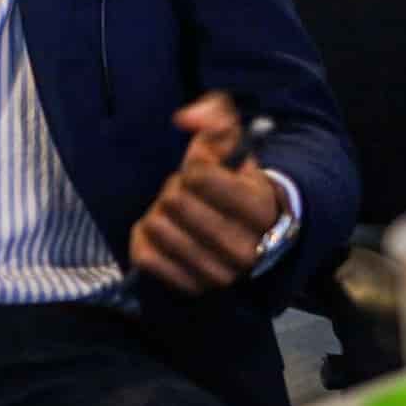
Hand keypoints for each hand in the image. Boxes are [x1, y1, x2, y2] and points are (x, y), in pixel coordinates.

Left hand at [128, 91, 285, 294]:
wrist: (251, 234)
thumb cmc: (235, 183)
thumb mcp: (234, 144)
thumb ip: (214, 118)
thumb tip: (186, 119)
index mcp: (261, 210)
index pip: (199, 176)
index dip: (192, 166)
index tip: (201, 173)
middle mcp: (246, 249)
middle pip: (175, 201)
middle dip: (174, 190)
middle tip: (187, 195)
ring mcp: (220, 273)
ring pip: (158, 227)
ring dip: (159, 214)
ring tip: (178, 216)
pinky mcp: (192, 287)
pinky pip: (146, 257)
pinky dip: (145, 239)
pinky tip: (162, 234)